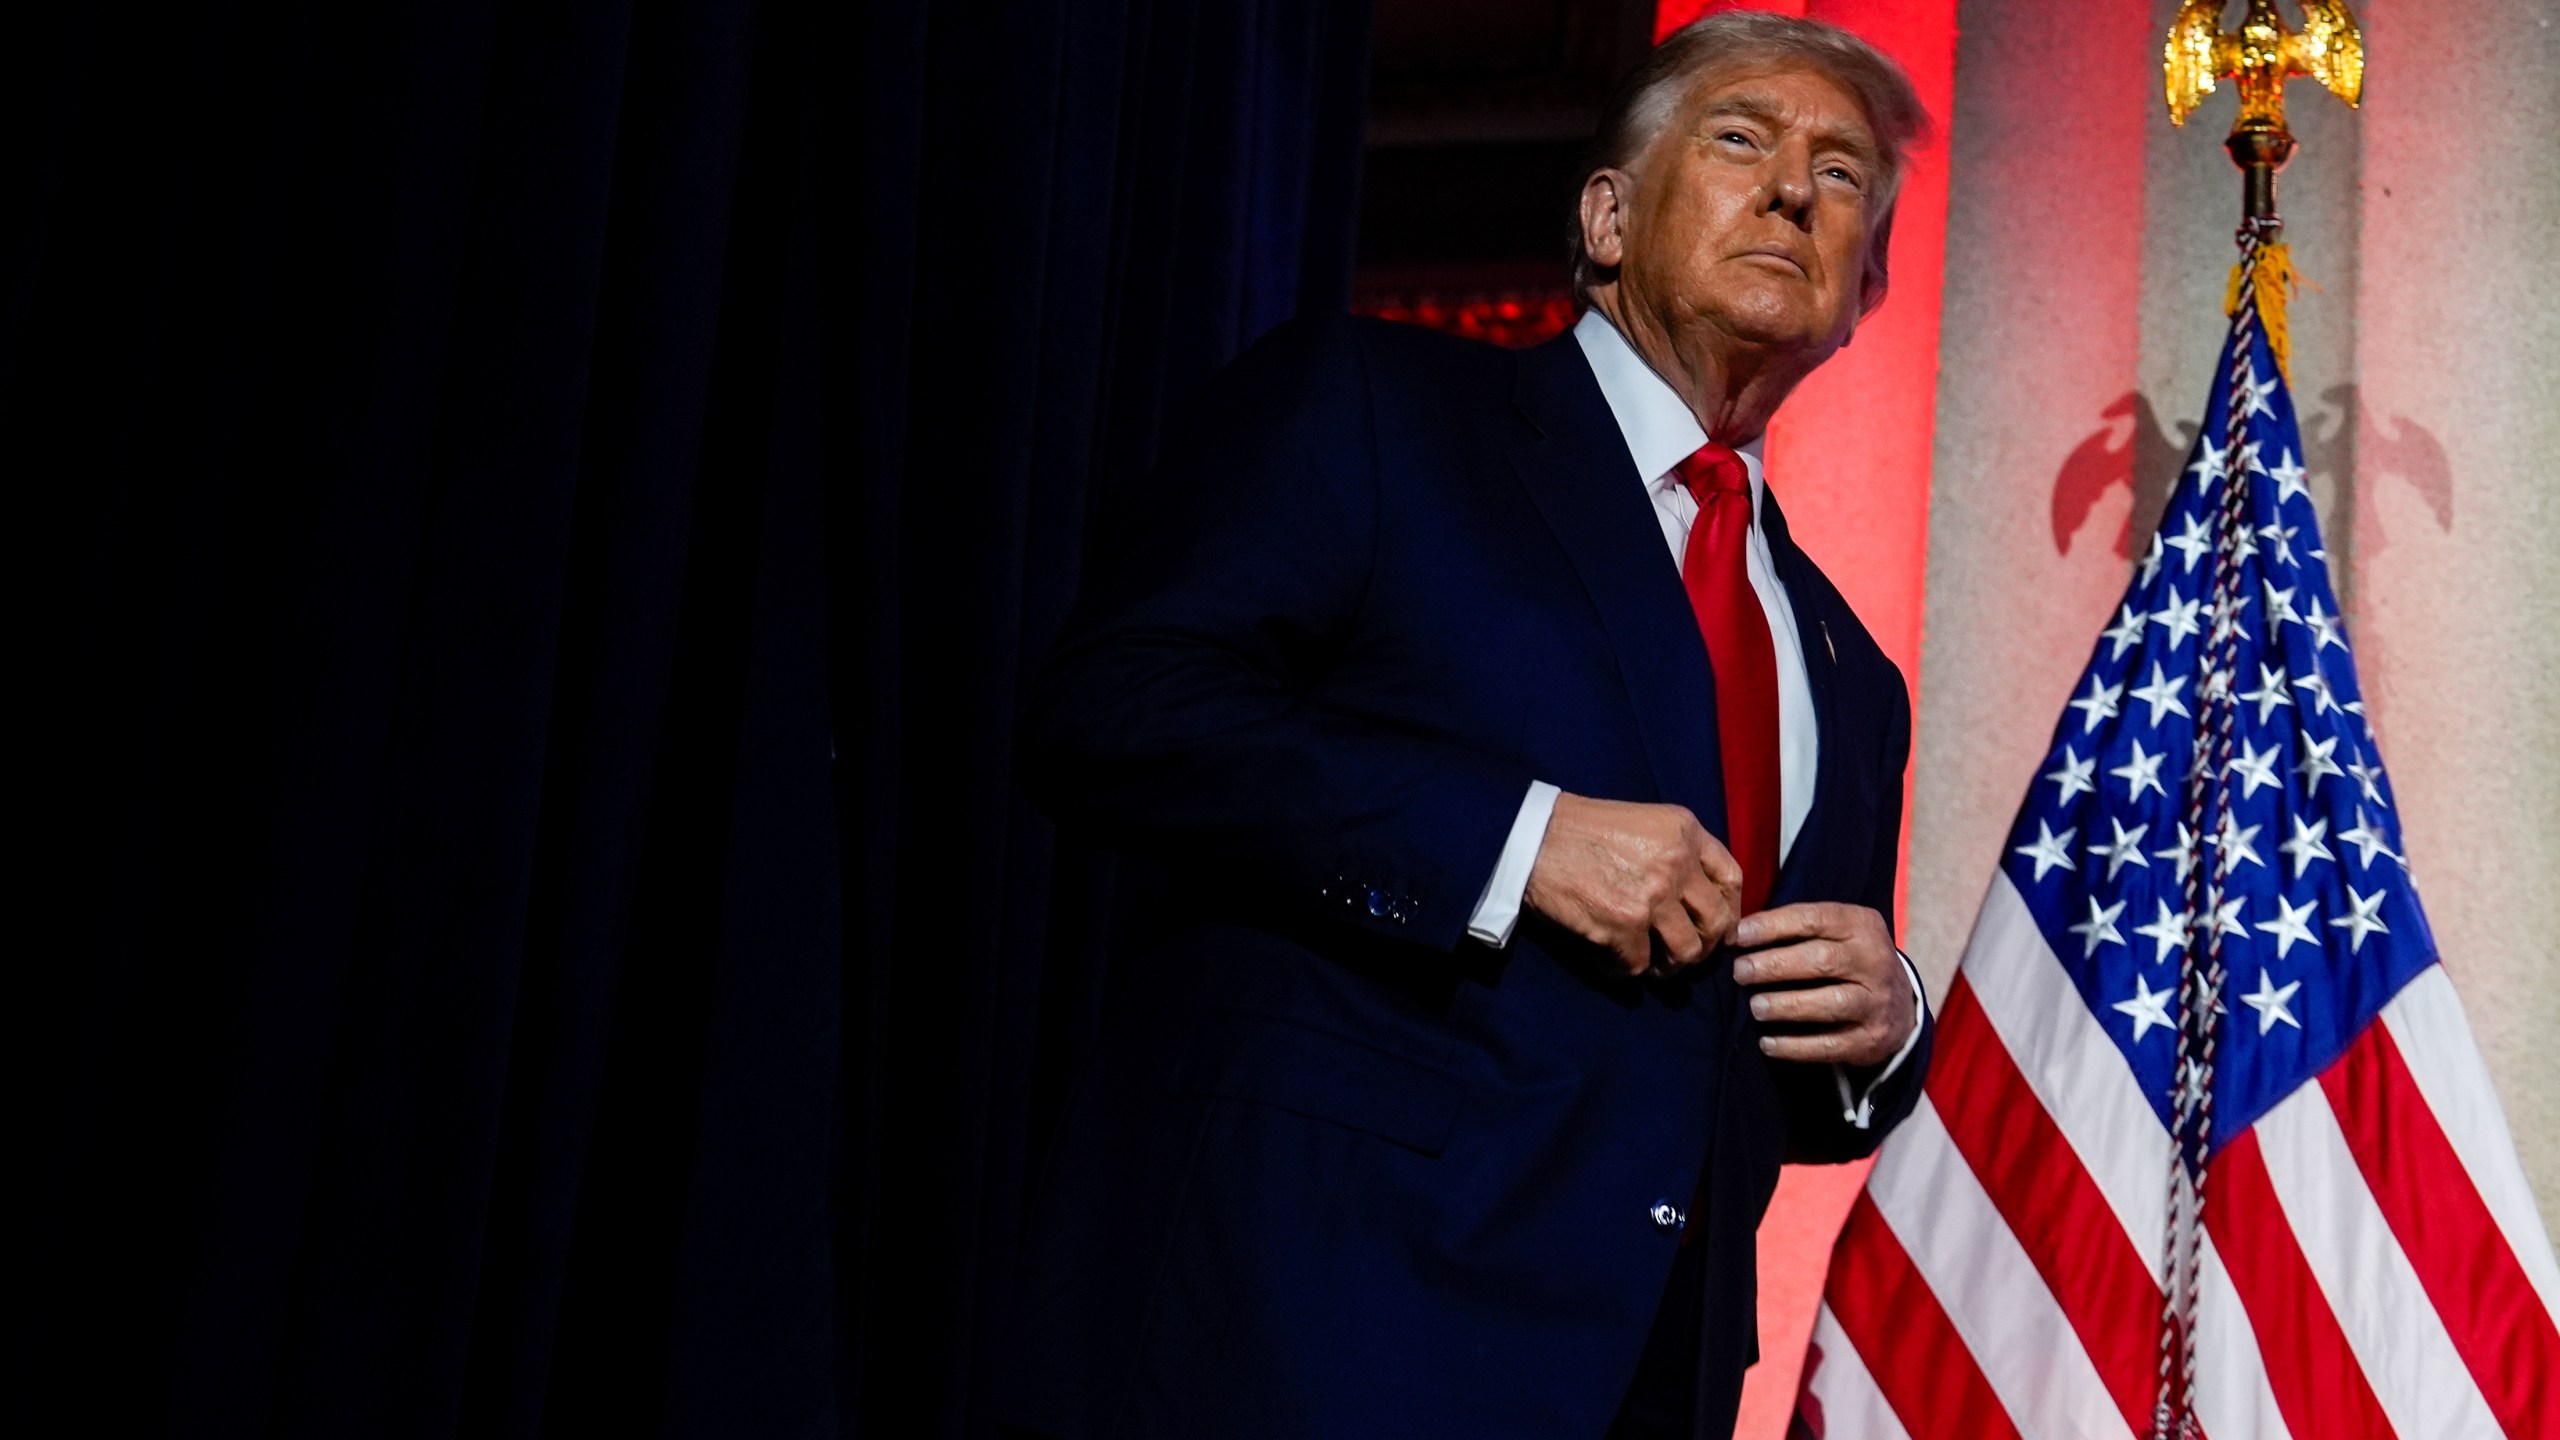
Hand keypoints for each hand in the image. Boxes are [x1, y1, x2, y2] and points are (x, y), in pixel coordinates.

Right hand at [1522, 793, 1744, 976]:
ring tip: (1651, 963)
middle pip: (1716, 923)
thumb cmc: (1582, 829)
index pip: (1732, 880)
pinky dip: (1624, 969)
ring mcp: (1651, 898)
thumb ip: (1679, 851)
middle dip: (1705, 947)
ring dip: (1669, 966)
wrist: (1531, 837)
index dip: (1730, 911)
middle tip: (1686, 953)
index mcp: (1685, 832)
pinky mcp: (1621, 927)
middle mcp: (1676, 864)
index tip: (1718, 928)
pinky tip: (1610, 959)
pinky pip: (1639, 966)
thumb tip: (1701, 899)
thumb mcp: (1645, 821)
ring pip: (1685, 953)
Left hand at [1731, 903, 1914, 1065]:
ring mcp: (1877, 1002)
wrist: (1900, 1005)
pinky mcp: (1872, 1039)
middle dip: (1775, 966)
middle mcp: (1875, 961)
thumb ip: (1797, 928)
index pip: (1813, 919)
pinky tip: (1768, 1043)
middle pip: (1822, 960)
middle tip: (1741, 972)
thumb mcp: (1836, 932)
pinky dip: (1796, 1047)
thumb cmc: (1849, 959)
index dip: (1773, 926)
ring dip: (1787, 1005)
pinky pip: (1831, 1045)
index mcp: (1861, 925)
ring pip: (1831, 1003)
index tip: (1739, 936)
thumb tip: (1738, 934)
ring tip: (1756, 1007)